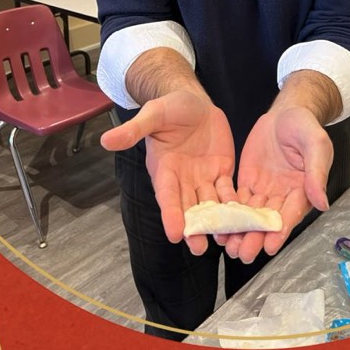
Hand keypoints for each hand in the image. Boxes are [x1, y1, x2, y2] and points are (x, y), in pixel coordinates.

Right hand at [100, 89, 235, 254]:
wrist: (194, 102)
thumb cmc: (170, 107)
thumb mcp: (153, 115)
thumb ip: (133, 130)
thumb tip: (103, 140)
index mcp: (164, 169)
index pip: (167, 195)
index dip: (170, 213)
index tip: (174, 233)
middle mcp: (183, 179)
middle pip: (188, 207)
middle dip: (193, 228)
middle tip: (198, 248)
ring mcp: (203, 177)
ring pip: (210, 204)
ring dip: (216, 222)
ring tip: (225, 241)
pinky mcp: (222, 171)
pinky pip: (229, 191)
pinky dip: (235, 205)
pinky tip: (245, 219)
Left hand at [224, 106, 333, 263]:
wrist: (286, 111)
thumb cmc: (305, 127)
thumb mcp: (316, 144)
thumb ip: (317, 172)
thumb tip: (322, 203)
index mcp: (302, 190)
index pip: (290, 214)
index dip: (280, 231)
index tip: (270, 247)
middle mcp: (282, 196)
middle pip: (268, 221)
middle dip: (256, 238)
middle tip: (243, 254)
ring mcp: (264, 190)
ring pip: (251, 216)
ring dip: (240, 231)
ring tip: (228, 246)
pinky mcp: (248, 182)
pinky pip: (237, 200)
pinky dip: (228, 213)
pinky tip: (217, 225)